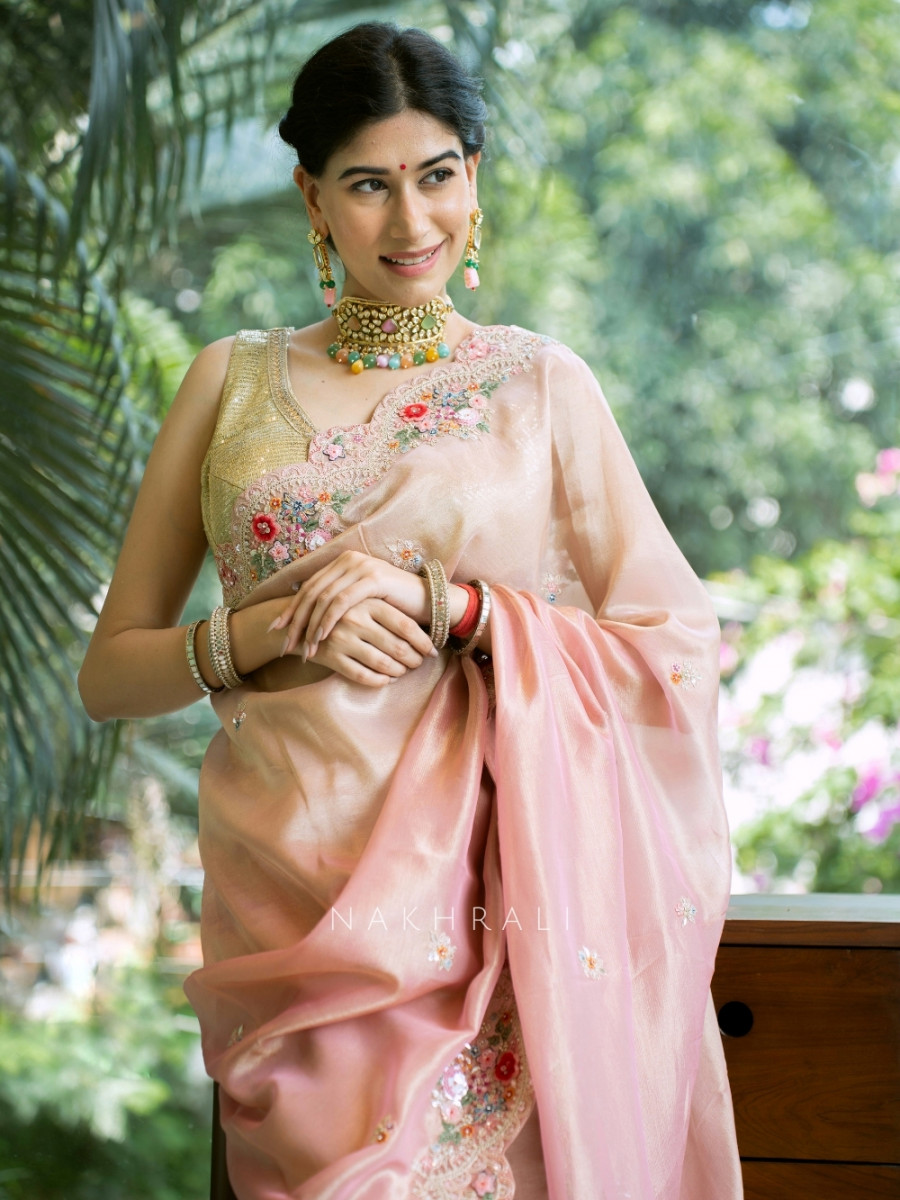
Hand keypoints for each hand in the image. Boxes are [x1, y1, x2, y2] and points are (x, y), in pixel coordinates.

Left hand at [271, 550, 430, 658]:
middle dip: (296, 620)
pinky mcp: (372, 579)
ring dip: (311, 625)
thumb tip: (308, 616)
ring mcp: (360, 567)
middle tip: (285, 643)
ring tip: (305, 648)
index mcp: (343, 562)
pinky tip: (321, 637)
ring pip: (324, 597)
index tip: (277, 629)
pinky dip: (328, 621)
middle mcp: (349, 560)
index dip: (291, 608)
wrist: (429, 601)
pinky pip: (342, 602)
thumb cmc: (395, 606)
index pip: (310, 585)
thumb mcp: (362, 601)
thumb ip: (339, 600)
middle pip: (312, 591)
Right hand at [292, 597, 436, 686]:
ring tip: (404, 671)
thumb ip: (387, 608)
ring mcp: (342, 639)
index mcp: (368, 601)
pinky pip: (363, 676)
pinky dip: (379, 681)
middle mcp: (356, 619)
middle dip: (414, 659)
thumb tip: (424, 629)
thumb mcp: (362, 600)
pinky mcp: (331, 657)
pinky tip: (386, 679)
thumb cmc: (342, 611)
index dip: (422, 641)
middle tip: (419, 663)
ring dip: (399, 671)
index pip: (405, 625)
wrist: (300, 621)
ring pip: (383, 664)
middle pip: (397, 646)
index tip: (432, 651)